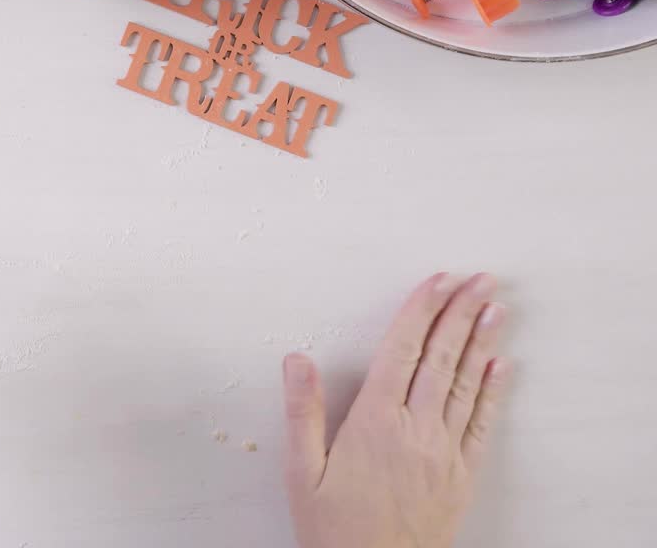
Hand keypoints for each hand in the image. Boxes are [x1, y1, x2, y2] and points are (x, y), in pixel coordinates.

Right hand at [283, 273, 508, 547]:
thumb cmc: (334, 530)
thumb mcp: (302, 473)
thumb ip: (302, 412)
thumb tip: (297, 359)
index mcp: (374, 422)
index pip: (401, 350)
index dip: (420, 311)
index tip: (436, 280)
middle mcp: (414, 429)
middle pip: (441, 357)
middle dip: (460, 313)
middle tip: (479, 277)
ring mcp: (443, 452)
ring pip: (465, 383)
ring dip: (482, 340)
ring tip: (495, 306)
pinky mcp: (461, 475)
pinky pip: (481, 423)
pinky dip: (493, 391)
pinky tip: (502, 365)